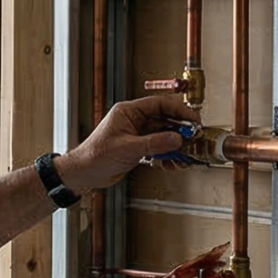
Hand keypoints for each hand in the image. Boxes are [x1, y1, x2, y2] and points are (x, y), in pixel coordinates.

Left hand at [61, 93, 201, 193]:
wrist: (84, 173)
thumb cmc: (94, 156)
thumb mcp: (127, 149)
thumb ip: (154, 143)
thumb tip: (176, 139)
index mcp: (129, 111)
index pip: (160, 104)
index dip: (179, 111)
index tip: (193, 120)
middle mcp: (134, 120)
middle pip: (165, 119)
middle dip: (181, 130)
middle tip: (193, 140)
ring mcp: (137, 134)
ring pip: (164, 135)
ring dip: (175, 146)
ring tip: (184, 155)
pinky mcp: (138, 148)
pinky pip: (159, 147)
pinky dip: (167, 155)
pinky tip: (172, 163)